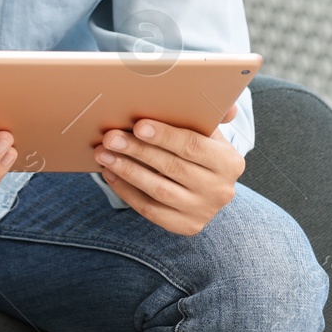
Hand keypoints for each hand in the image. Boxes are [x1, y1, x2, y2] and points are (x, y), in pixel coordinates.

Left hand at [94, 104, 243, 234]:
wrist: (205, 187)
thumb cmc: (198, 149)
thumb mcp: (206, 132)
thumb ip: (209, 114)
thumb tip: (226, 106)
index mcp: (229, 162)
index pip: (193, 146)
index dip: (164, 136)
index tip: (138, 126)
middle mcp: (221, 189)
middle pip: (172, 167)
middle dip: (137, 150)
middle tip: (110, 138)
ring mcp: (204, 210)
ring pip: (158, 190)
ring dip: (126, 170)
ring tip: (102, 154)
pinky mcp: (187, 226)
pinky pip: (150, 209)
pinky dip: (126, 191)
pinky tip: (110, 173)